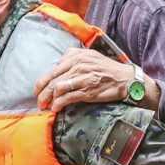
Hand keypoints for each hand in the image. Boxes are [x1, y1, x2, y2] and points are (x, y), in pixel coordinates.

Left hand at [33, 48, 155, 113]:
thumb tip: (58, 64)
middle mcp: (78, 65)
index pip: (53, 70)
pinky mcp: (87, 91)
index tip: (38, 90)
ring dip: (48, 99)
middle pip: (52, 80)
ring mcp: (82, 78)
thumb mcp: (90, 56)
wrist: (126, 79)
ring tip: (45, 106)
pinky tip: (56, 108)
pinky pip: (68, 98)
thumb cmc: (107, 69)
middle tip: (38, 102)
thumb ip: (74, 57)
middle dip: (41, 93)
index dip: (42, 82)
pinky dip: (59, 104)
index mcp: (76, 56)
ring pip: (57, 88)